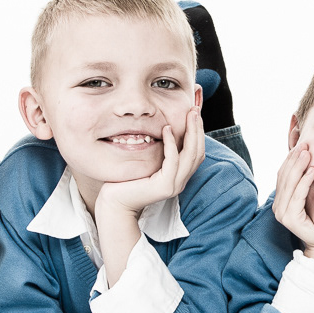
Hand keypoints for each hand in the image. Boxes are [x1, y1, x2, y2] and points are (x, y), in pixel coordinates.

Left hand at [94, 107, 203, 284]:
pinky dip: (172, 143)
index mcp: (179, 176)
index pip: (196, 151)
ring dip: (192, 132)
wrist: (115, 203)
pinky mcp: (165, 186)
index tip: (195, 112)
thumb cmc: (127, 181)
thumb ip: (158, 150)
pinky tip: (166, 129)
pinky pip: (173, 161)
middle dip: (198, 129)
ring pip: (191, 155)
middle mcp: (180, 181)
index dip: (198, 132)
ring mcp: (175, 185)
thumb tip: (161, 128)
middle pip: (198, 152)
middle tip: (195, 109)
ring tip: (189, 114)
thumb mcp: (147, 162)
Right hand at [272, 144, 313, 264]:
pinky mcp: (291, 219)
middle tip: (305, 144)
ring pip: (290, 184)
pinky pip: (298, 196)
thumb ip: (305, 182)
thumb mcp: (310, 196)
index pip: (283, 174)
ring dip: (299, 167)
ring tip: (308, 153)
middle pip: (284, 176)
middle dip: (294, 159)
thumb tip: (307, 159)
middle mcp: (277, 206)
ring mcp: (282, 213)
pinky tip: (313, 171)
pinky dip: (305, 182)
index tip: (301, 144)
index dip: (290, 158)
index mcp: (280, 200)